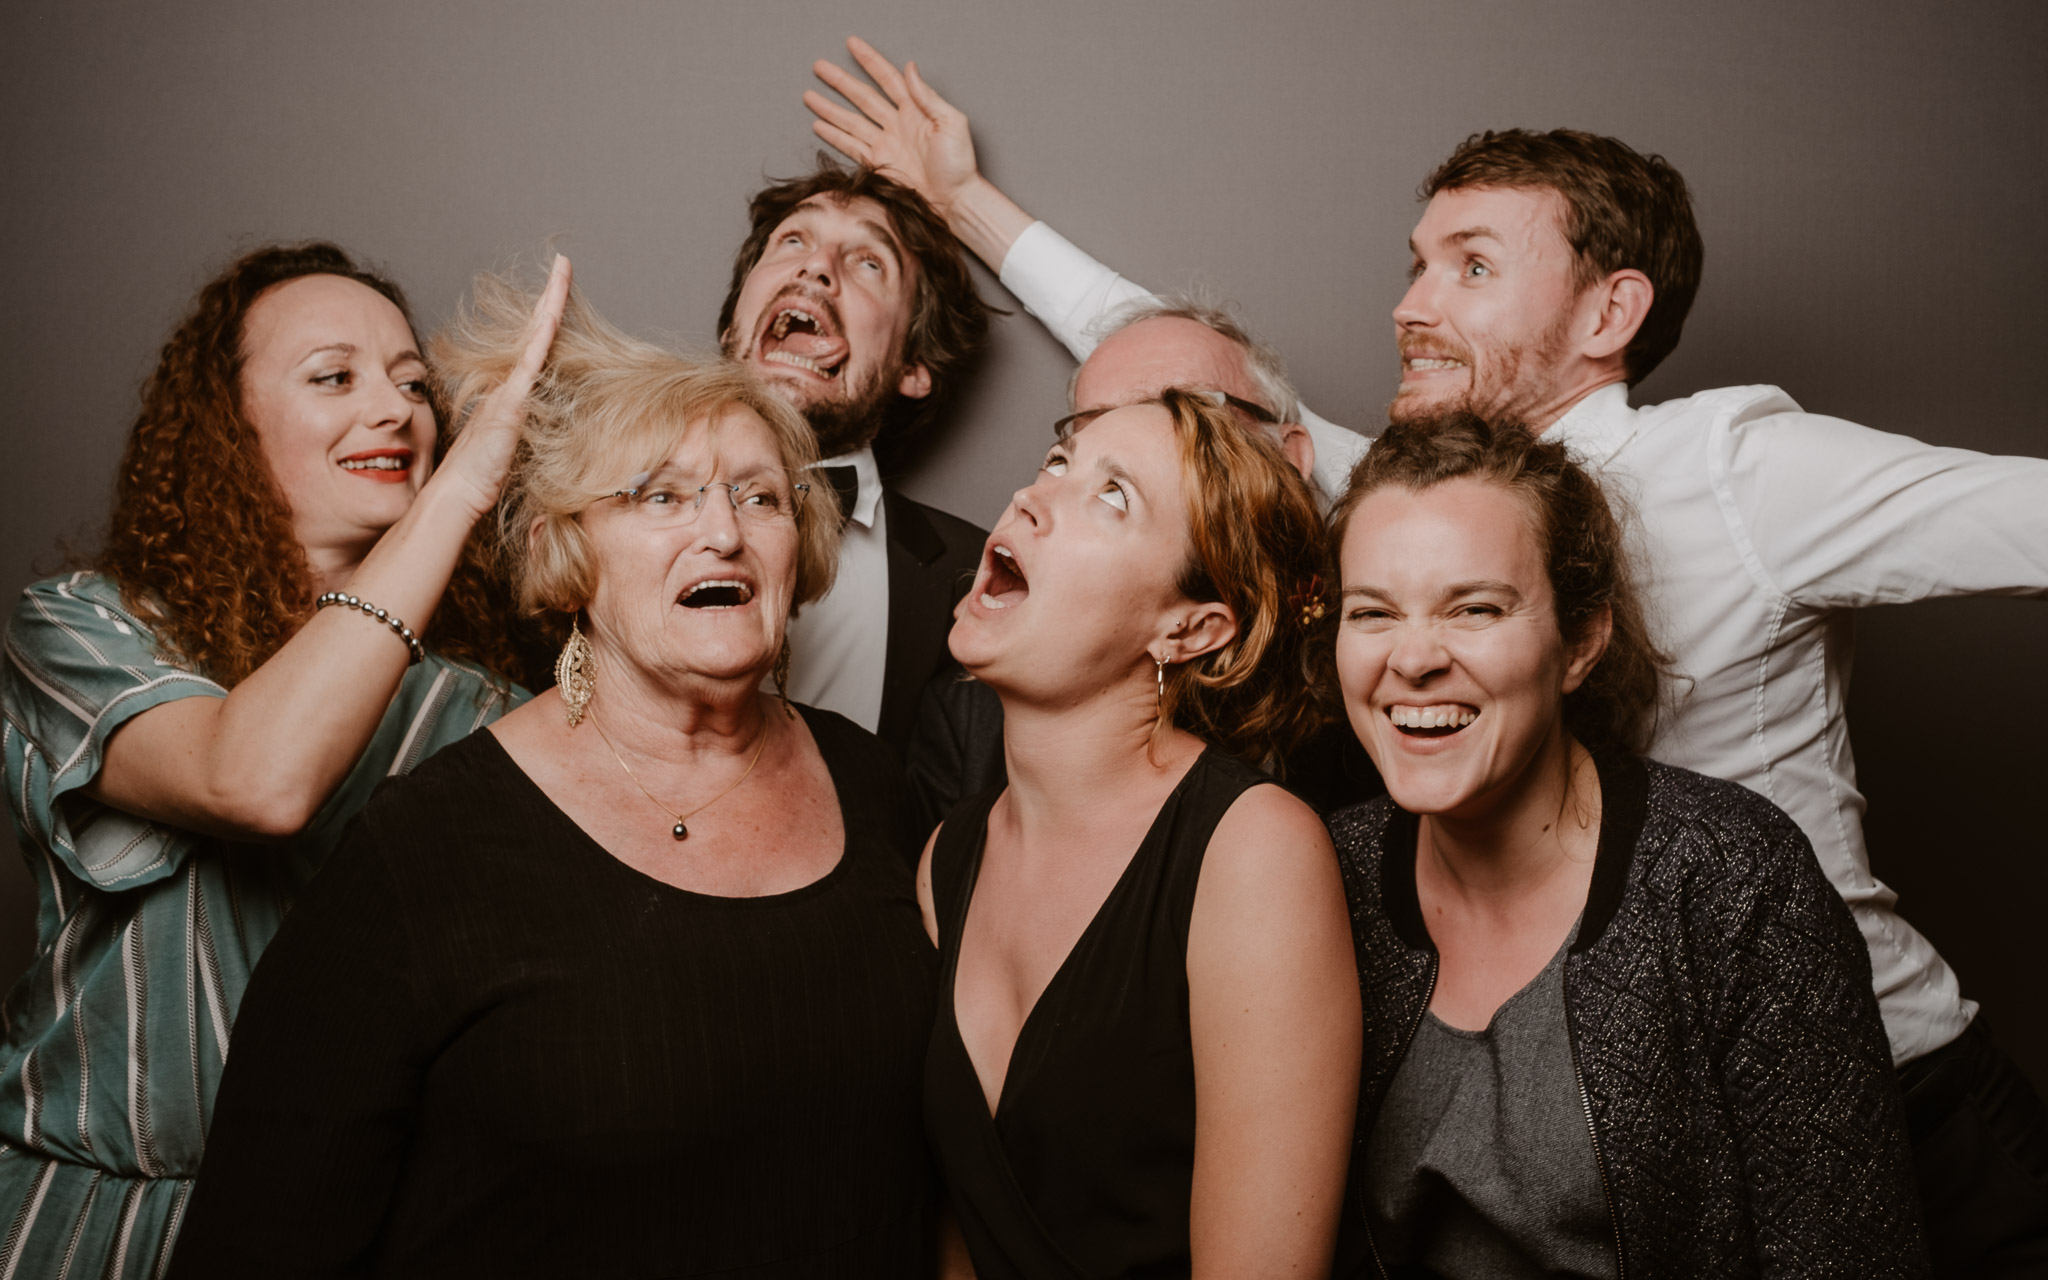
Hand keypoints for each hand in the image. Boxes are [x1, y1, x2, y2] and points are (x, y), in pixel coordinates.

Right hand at [435, 253, 571, 517]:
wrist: (459, 492)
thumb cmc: (482, 476)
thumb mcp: (510, 445)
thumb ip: (521, 428)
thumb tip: (533, 424)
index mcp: (513, 391)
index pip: (536, 347)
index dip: (548, 318)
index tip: (561, 292)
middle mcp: (509, 383)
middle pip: (534, 331)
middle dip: (550, 296)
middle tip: (564, 264)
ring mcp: (508, 390)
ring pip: (533, 338)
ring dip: (549, 304)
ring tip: (562, 272)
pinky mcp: (509, 404)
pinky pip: (529, 363)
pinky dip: (541, 338)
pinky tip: (552, 317)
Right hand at [805, 36, 980, 217]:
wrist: (954, 201)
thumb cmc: (959, 164)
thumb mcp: (951, 123)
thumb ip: (928, 96)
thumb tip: (910, 68)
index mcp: (915, 110)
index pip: (888, 78)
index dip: (870, 61)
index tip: (852, 44)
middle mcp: (897, 124)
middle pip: (862, 97)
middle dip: (840, 81)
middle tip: (819, 66)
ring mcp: (885, 144)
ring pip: (851, 120)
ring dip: (830, 108)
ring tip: (809, 96)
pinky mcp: (878, 165)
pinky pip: (851, 146)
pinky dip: (834, 136)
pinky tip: (819, 126)